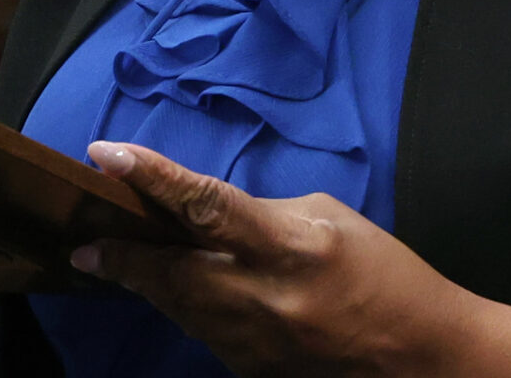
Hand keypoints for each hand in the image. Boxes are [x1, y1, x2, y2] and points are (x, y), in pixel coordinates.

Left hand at [69, 141, 484, 376]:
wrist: (425, 359)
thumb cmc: (385, 276)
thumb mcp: (329, 221)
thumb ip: (263, 218)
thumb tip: (211, 218)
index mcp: (292, 249)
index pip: (208, 205)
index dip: (153, 178)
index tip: (107, 156)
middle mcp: (267, 301)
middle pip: (173, 275)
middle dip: (124, 259)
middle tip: (85, 246)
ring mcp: (258, 347)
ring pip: (181, 311)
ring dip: (149, 285)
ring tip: (116, 262)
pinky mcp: (255, 373)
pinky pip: (207, 335)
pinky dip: (188, 310)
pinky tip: (179, 294)